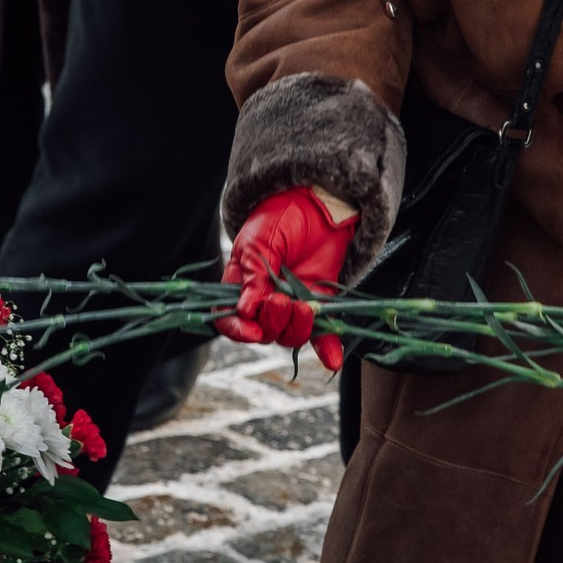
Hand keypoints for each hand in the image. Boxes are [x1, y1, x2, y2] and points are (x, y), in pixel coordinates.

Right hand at [216, 187, 356, 371]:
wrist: (318, 202)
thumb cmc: (280, 216)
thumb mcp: (260, 241)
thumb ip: (253, 276)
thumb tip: (244, 311)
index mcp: (239, 285)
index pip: (230, 318)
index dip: (238, 330)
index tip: (254, 329)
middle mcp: (264, 301)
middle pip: (263, 331)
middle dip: (273, 322)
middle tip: (284, 301)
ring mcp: (292, 304)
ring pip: (289, 335)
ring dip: (298, 329)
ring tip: (306, 307)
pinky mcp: (318, 304)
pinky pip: (322, 334)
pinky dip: (327, 348)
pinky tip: (333, 359)